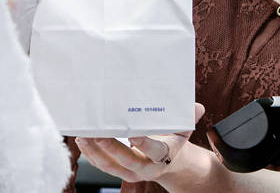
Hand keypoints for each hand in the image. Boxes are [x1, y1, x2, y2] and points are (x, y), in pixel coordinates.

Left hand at [74, 103, 205, 183]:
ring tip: (84, 135)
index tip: (133, 132)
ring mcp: (131, 171)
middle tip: (98, 133)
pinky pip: (102, 165)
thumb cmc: (174, 139)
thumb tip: (197, 107)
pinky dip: (90, 154)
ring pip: (110, 165)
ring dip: (94, 151)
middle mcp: (147, 167)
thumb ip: (189, 116)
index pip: (154, 150)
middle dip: (110, 147)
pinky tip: (82, 140)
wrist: (170, 161)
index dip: (143, 143)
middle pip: (126, 160)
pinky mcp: (119, 170)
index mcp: (164, 155)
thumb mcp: (184, 128)